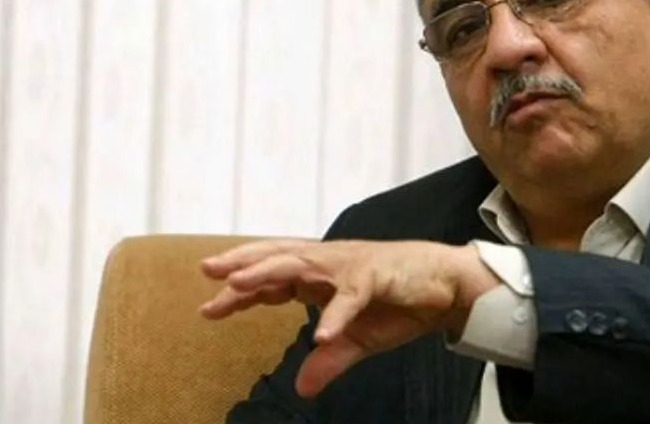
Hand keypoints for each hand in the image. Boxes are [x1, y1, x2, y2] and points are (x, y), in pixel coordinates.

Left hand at [199, 239, 497, 396]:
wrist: (442, 286)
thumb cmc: (396, 303)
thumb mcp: (355, 339)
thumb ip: (327, 360)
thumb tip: (303, 389)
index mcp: (317, 276)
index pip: (269, 279)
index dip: (239, 291)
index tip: (209, 308)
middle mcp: (326, 263)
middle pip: (275, 259)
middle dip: (240, 265)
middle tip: (207, 272)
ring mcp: (349, 266)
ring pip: (300, 265)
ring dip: (268, 274)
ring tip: (238, 286)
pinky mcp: (375, 276)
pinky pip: (350, 297)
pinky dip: (336, 315)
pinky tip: (320, 336)